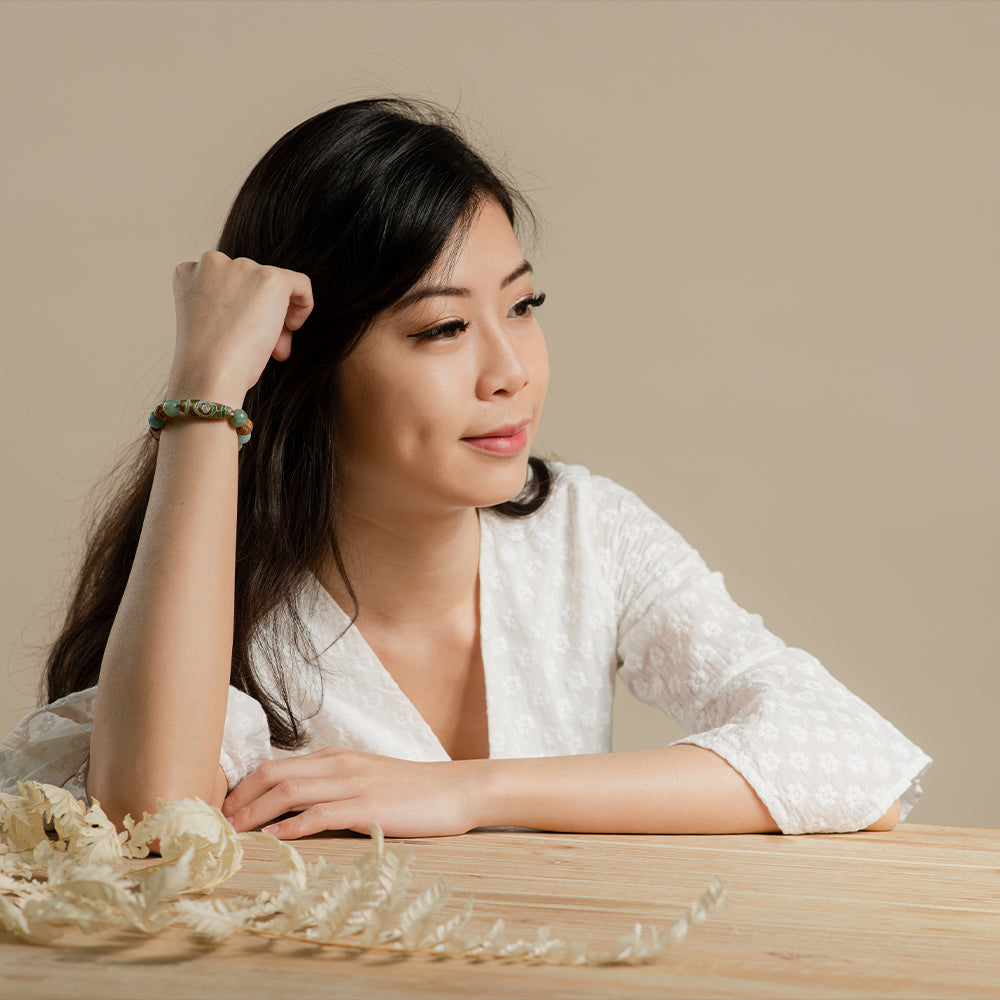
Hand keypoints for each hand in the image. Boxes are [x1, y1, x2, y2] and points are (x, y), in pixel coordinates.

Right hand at [169, 251, 313, 401]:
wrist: (210, 373)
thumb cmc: (207, 362)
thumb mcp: (208, 325)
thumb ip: (227, 305)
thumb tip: (260, 310)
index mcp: (190, 273)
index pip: (227, 284)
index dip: (239, 311)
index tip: (241, 337)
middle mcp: (213, 262)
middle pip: (251, 284)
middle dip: (260, 314)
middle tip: (262, 348)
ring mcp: (242, 267)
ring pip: (273, 287)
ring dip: (277, 318)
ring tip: (272, 348)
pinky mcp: (271, 278)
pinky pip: (301, 284)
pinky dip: (303, 306)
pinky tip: (292, 328)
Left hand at [220, 747, 480, 839]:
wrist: (454, 790)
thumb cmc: (409, 790)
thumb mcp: (364, 778)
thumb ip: (330, 785)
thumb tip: (290, 806)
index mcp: (334, 757)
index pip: (275, 765)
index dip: (242, 788)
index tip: (223, 811)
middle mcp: (338, 765)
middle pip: (274, 774)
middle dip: (239, 800)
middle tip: (216, 825)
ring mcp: (353, 784)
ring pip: (291, 792)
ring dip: (256, 814)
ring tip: (234, 834)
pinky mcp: (368, 808)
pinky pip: (322, 814)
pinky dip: (293, 826)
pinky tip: (275, 840)